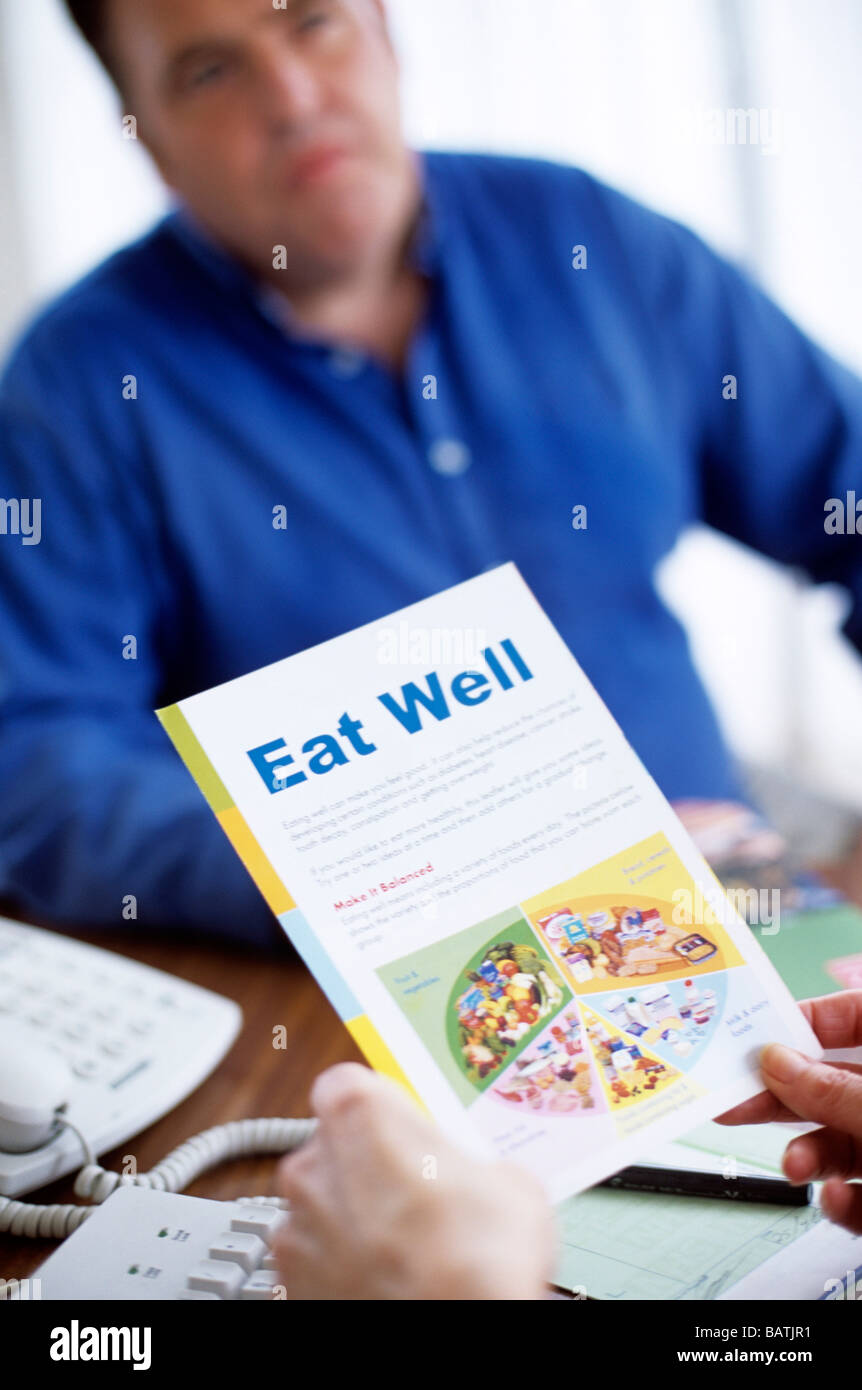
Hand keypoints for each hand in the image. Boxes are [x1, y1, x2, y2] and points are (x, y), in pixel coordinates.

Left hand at [272, 1062, 554, 1299]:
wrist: (458, 1332)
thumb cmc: (479, 1262)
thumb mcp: (511, 1184)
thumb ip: (471, 1161)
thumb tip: (477, 1177)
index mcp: (360, 1115)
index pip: (349, 1084)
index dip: (380, 1108)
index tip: (406, 1129)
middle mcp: (314, 1163)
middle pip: (334, 1146)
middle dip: (369, 1166)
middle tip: (418, 1195)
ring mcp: (295, 1227)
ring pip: (323, 1204)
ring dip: (354, 1218)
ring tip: (405, 1247)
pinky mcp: (288, 1281)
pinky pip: (314, 1257)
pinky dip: (339, 1265)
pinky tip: (384, 1279)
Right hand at [717, 991, 861, 1232]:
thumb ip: (836, 1092)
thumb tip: (776, 1063)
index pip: (853, 1016)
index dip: (806, 1020)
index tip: (758, 1034)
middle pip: (831, 1084)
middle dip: (783, 1097)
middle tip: (734, 1101)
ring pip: (839, 1144)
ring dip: (808, 1157)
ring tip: (793, 1168)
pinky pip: (858, 1194)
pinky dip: (840, 1203)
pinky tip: (835, 1201)